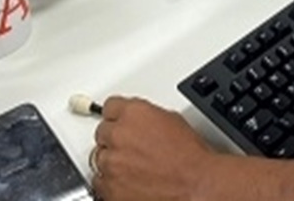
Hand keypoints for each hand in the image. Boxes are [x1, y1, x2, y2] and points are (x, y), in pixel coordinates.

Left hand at [91, 96, 211, 199]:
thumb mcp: (172, 120)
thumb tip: (141, 122)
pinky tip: (128, 181)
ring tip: (133, 167)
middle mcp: (118, 135)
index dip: (116, 115)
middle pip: (102, 132)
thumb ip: (147, 117)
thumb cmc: (190, 156)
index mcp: (134, 113)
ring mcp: (111, 162)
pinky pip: (99, 182)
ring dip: (112, 161)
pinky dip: (110, 182)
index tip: (117, 120)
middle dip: (114, 139)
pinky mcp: (109, 187)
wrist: (194, 183)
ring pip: (98, 158)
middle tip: (131, 147)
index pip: (110, 106)